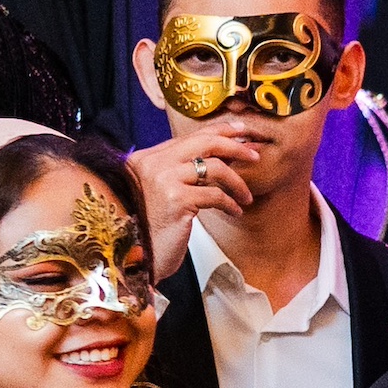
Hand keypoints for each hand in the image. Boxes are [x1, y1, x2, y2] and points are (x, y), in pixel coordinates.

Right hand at [125, 128, 261, 282]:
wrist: (133, 257)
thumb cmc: (149, 228)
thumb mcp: (162, 192)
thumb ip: (181, 172)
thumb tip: (224, 156)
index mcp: (146, 158)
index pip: (188, 136)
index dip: (219, 131)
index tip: (242, 131)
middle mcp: (152, 163)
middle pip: (203, 141)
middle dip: (235, 146)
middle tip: (255, 154)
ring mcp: (163, 179)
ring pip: (215, 167)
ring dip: (238, 181)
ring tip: (246, 196)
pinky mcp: (176, 200)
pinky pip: (215, 195)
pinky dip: (230, 203)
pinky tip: (235, 211)